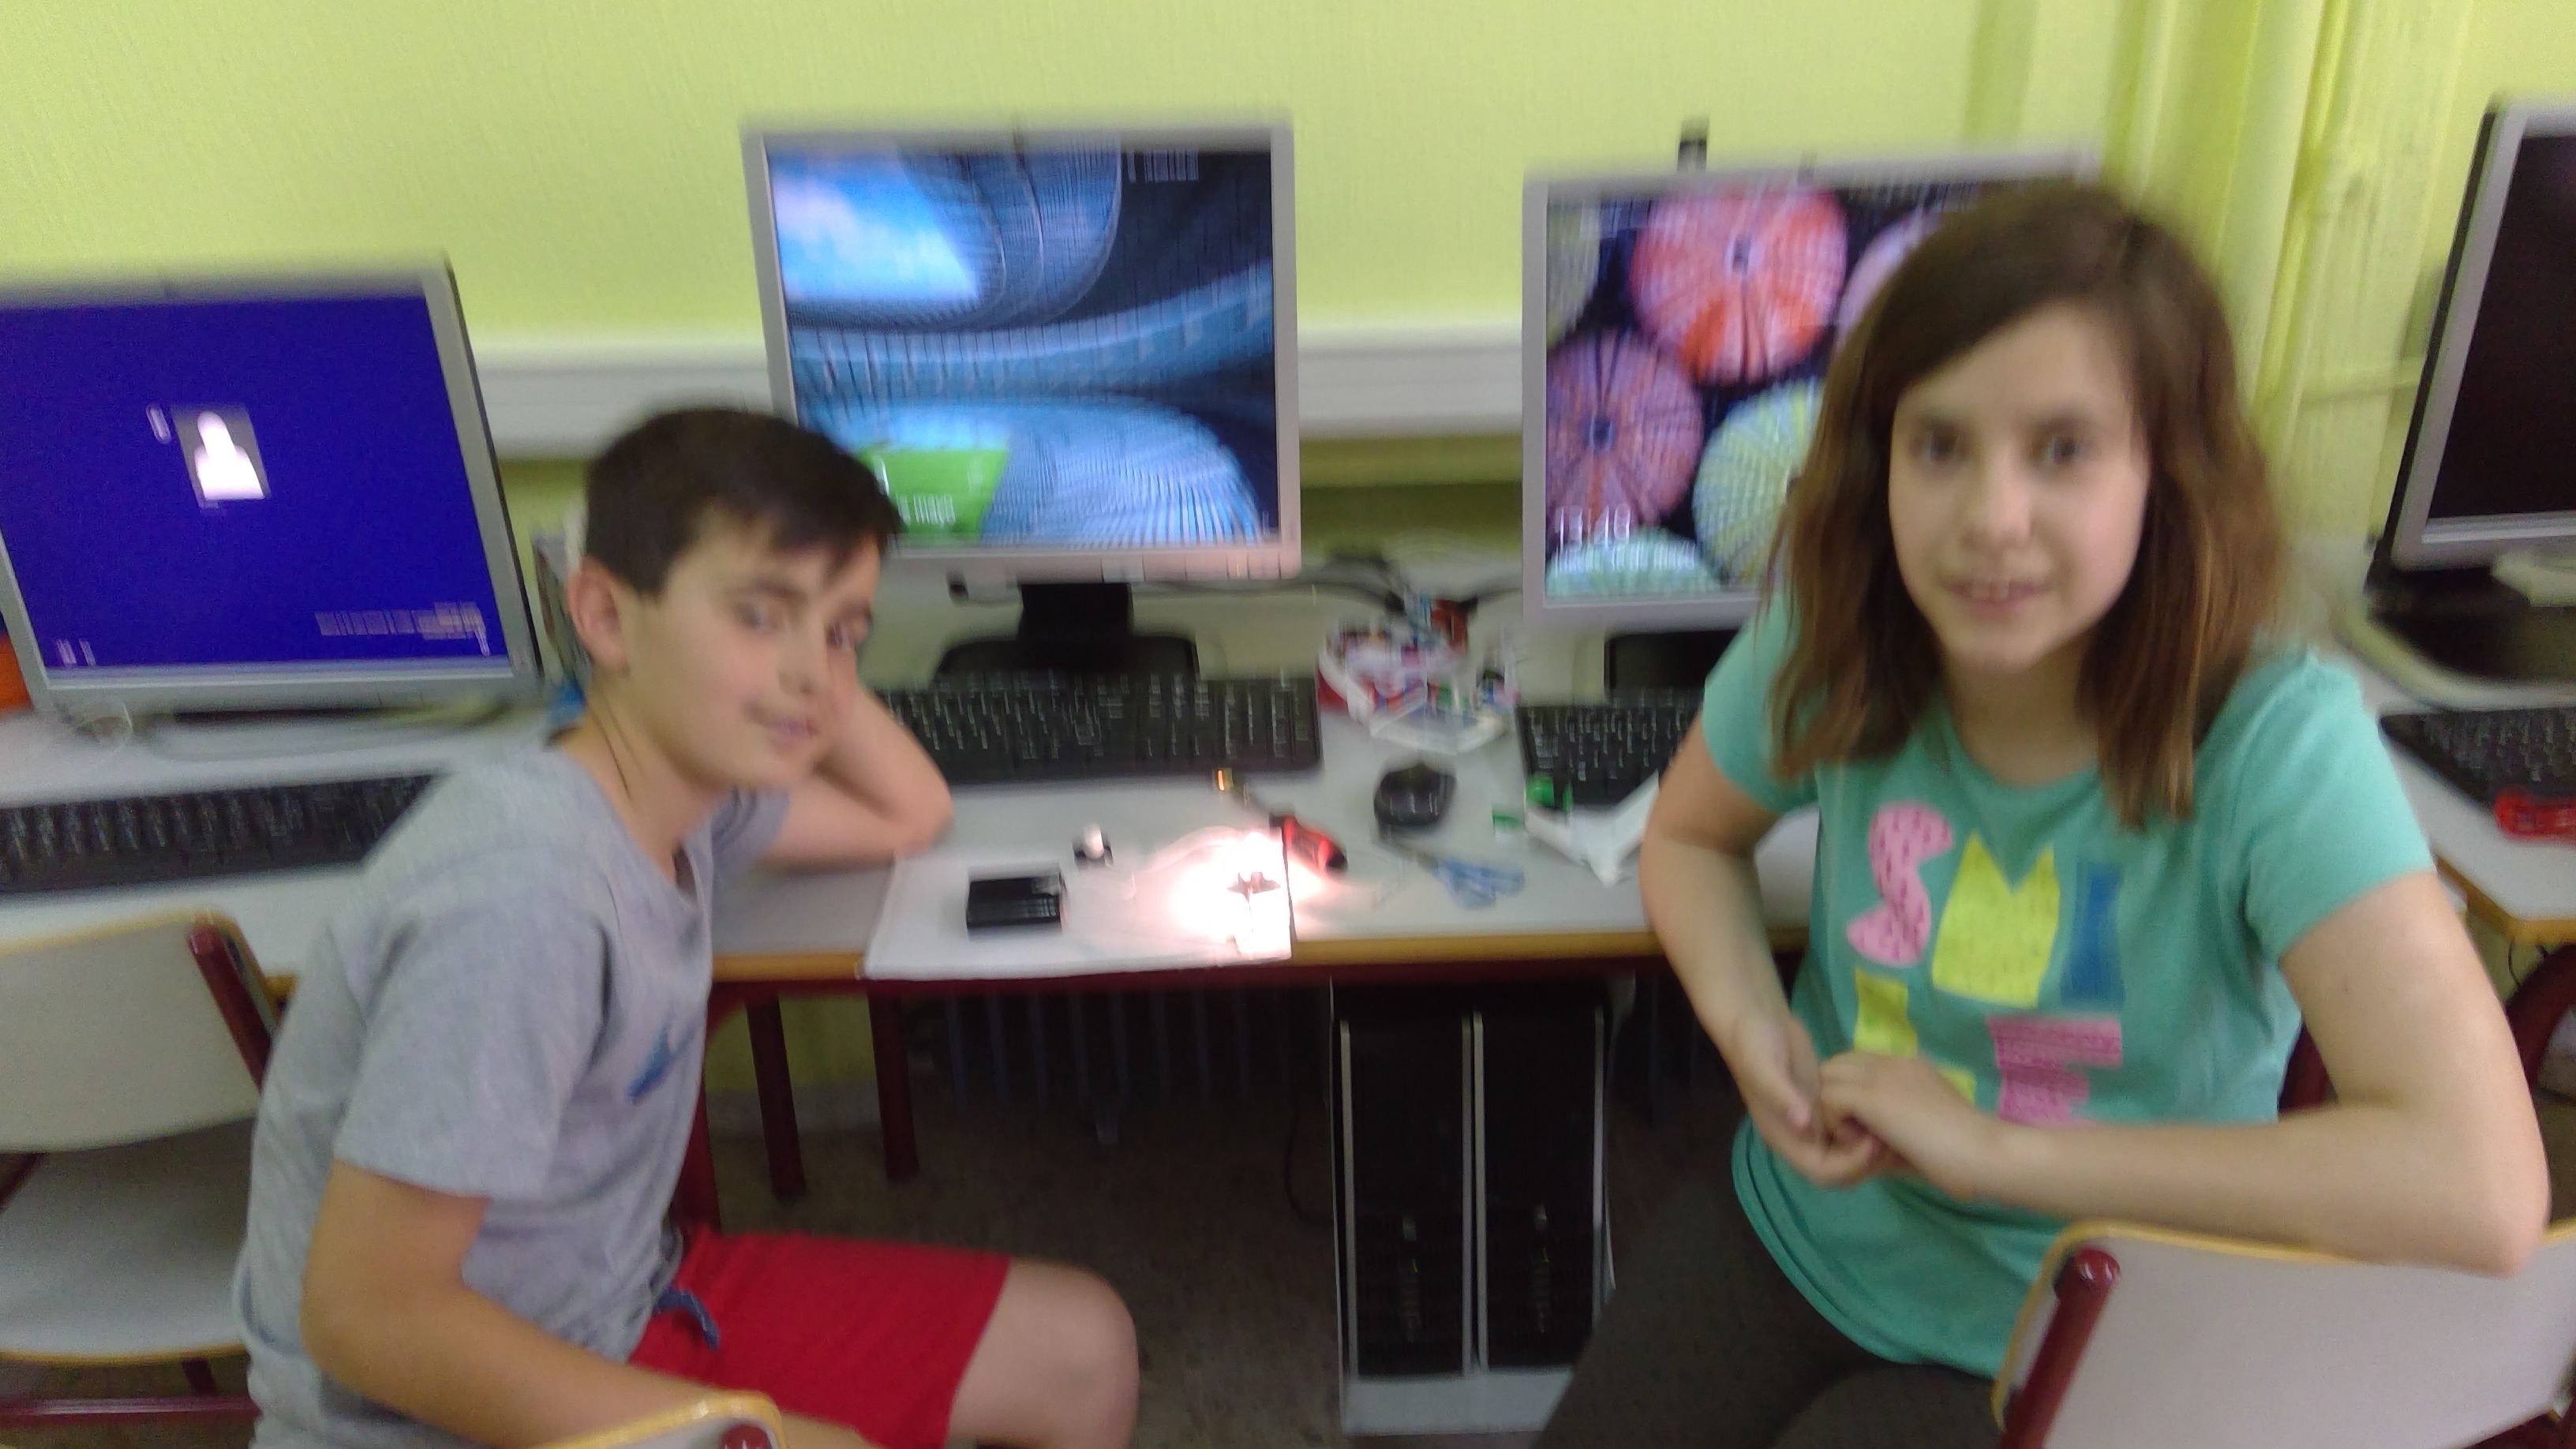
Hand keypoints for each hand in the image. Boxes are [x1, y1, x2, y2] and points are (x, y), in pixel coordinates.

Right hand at [1718, 1012, 1889, 1187]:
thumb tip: (1803, 1123)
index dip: (1849, 1164)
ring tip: (1891, 1124)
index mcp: (1783, 1137)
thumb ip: (1782, 1095)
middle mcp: (1800, 1137)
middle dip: (1866, 1162)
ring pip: (1848, 1152)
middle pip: (1839, 1171)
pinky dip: (1869, 1125)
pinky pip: (1850, 1128)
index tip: (1872, 1141)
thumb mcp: (1763, 1067)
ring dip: (1870, 1147)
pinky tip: (1885, 1108)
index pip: (1822, 1171)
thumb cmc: (1754, 1044)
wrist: (1755, 1018)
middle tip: (1889, 1136)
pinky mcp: (1825, 1105)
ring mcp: (1814, 1122)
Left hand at [1816, 1052, 2007, 1200]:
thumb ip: (1893, 1123)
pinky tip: (1864, 1146)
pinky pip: (1828, 1100)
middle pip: (1834, 1066)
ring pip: (1826, 1078)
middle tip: (1854, 1135)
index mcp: (1908, 1066)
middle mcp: (1893, 1062)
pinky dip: (1836, 1126)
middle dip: (1834, 1099)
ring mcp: (1883, 1075)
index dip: (1849, 1095)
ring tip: (1859, 1142)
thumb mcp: (1920, 1130)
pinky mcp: (1874, 1095)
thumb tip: (1862, 1139)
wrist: (1986, 1154)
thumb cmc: (1964, 1152)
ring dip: (1832, 1112)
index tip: (1864, 1129)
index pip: (1855, 1065)